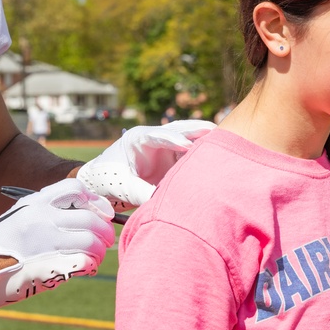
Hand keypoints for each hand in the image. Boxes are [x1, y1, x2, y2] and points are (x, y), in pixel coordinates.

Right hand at [0, 179, 114, 308]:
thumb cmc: (6, 242)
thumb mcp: (24, 214)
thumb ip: (51, 210)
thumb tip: (90, 213)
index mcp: (37, 202)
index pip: (76, 189)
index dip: (95, 200)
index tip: (102, 212)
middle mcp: (43, 219)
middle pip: (89, 218)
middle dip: (105, 229)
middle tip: (107, 238)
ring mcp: (47, 242)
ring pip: (90, 240)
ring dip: (100, 249)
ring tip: (98, 254)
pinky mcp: (50, 265)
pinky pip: (84, 261)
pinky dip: (91, 263)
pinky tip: (88, 266)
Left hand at [76, 119, 214, 210]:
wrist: (102, 180)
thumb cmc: (108, 179)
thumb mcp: (122, 186)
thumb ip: (140, 192)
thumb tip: (161, 201)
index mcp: (137, 139)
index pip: (157, 135)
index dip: (173, 139)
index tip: (186, 145)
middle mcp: (154, 138)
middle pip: (179, 129)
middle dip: (197, 129)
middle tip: (217, 131)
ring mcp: (165, 146)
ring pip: (188, 138)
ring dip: (205, 139)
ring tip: (226, 141)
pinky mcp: (173, 157)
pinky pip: (190, 153)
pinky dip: (203, 153)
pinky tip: (220, 155)